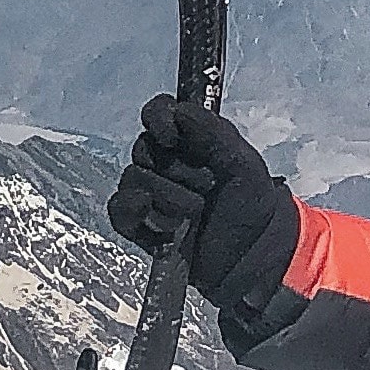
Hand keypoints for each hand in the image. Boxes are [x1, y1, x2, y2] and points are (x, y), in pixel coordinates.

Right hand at [105, 97, 298, 310]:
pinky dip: (139, 214)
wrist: (250, 257)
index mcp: (189, 139)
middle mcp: (164, 161)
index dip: (158, 119)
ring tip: (196, 215)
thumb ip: (213, 131)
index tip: (173, 137)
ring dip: (169, 199)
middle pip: (144, 147)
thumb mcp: (243, 163)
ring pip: (134, 179)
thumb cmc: (250, 208)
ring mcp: (148, 192)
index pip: (158, 111)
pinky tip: (166, 226)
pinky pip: (119, 209)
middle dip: (176, 170)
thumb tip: (177, 112)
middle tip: (206, 188)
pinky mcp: (137, 222)